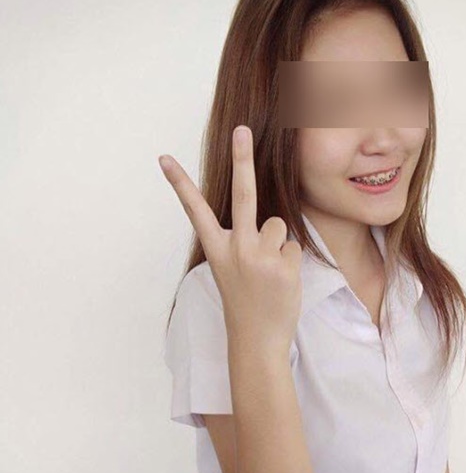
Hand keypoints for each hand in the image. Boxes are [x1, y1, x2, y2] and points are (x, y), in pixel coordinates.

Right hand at [158, 125, 302, 352]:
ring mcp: (260, 256)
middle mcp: (236, 249)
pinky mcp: (283, 265)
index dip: (180, 183)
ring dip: (279, 243)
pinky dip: (291, 261)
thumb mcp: (233, 270)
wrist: (257, 341)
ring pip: (279, 225)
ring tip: (270, 272)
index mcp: (217, 250)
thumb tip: (271, 219)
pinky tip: (282, 281)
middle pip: (242, 194)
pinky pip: (293, 245)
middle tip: (240, 130)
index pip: (195, 210)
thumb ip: (244, 241)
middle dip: (241, 159)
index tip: (164, 158)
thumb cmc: (246, 304)